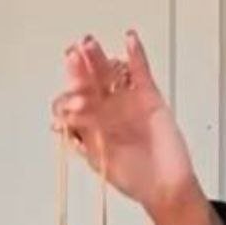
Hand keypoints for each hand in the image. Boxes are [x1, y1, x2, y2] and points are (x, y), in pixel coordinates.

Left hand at [50, 30, 207, 224]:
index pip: (74, 103)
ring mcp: (127, 101)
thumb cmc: (134, 178)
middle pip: (89, 83)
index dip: (68, 96)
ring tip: (89, 45)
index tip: (65, 98)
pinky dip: (136, 54)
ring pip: (111, 73)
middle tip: (72, 54)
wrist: (166, 185)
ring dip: (99, 58)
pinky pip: (141, 71)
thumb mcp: (100, 159)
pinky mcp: (149, 96)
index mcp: (91, 126)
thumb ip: (82, 138)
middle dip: (79, 69)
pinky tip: (129, 39)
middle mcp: (106, 111)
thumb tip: (59, 122)